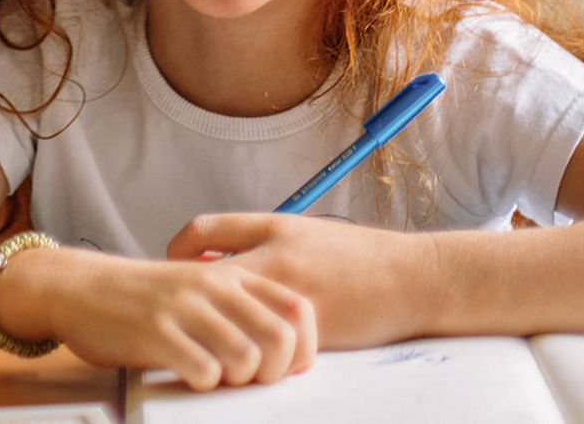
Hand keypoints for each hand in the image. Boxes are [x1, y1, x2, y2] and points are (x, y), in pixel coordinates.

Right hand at [0, 248, 315, 391]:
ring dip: (237, 381)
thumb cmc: (142, 296)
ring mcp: (184, 307)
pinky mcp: (155, 331)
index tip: (283, 367)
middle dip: (273, 372)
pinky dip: (204, 383)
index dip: (303, 348)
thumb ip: (239, 308)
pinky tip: (188, 374)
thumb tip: (287, 352)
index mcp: (230, 274)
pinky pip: (204, 371)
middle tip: (249, 378)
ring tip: (216, 376)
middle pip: (280, 338)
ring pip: (246, 358)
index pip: (297, 309)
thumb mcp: (198, 289)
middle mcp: (212, 285)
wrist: (80, 287)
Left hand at [168, 214, 438, 348]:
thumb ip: (255, 240)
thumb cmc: (355, 256)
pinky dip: (240, 351)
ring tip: (192, 336)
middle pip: (203, 276)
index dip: (177, 247)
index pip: (202, 229)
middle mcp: (275, 259)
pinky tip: (231, 356)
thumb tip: (207, 256)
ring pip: (227, 318)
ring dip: (206, 329)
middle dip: (181, 294)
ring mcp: (288, 297)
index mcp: (272, 228)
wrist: (413, 279)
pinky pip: (259, 347)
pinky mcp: (307, 334)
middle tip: (170, 307)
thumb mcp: (300, 234)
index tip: (172, 261)